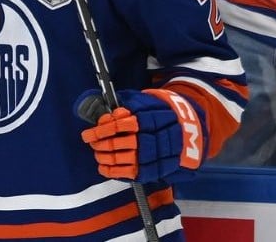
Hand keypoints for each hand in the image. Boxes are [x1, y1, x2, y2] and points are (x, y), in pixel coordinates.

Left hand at [78, 89, 205, 183]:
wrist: (187, 132)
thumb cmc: (158, 115)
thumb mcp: (146, 104)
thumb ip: (126, 108)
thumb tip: (106, 116)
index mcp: (149, 120)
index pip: (120, 126)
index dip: (102, 130)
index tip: (88, 134)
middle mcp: (150, 140)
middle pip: (118, 144)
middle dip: (100, 144)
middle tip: (91, 142)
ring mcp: (151, 157)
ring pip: (121, 159)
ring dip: (103, 157)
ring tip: (97, 153)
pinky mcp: (152, 170)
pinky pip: (128, 173)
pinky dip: (111, 171)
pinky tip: (102, 167)